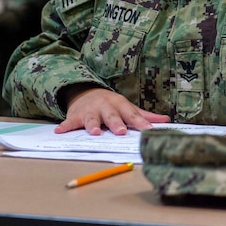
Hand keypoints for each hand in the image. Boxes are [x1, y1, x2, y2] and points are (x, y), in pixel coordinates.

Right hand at [56, 87, 170, 135]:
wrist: (87, 92)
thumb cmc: (112, 104)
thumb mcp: (128, 107)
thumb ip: (145, 115)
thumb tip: (166, 121)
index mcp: (121, 105)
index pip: (132, 115)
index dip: (141, 123)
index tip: (148, 130)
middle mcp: (106, 107)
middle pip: (112, 116)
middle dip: (116, 124)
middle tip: (121, 132)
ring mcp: (90, 111)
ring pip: (92, 119)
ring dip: (93, 125)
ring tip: (95, 133)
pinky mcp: (76, 115)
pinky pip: (69, 121)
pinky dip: (64, 126)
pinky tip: (59, 131)